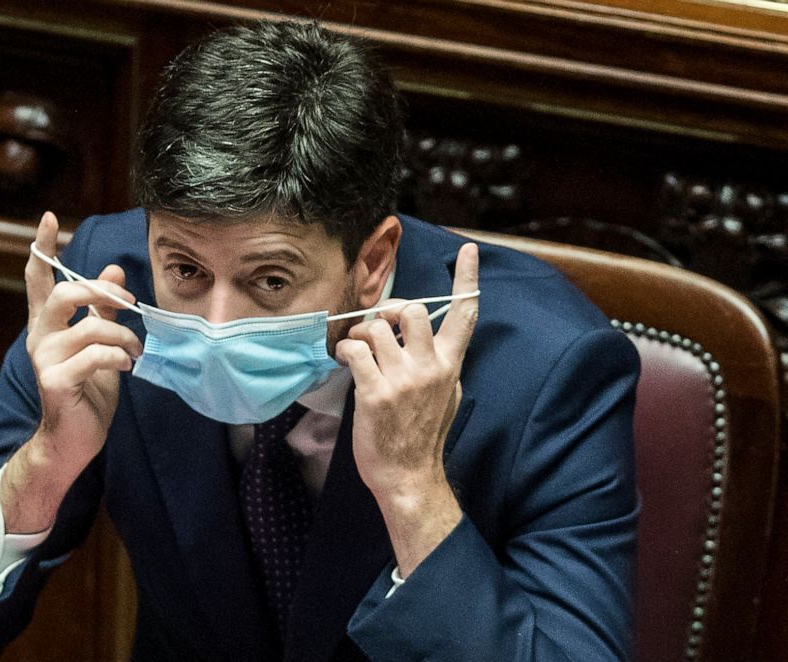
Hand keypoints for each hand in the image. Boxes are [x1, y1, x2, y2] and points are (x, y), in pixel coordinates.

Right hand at [1, 212, 140, 532]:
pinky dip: (117, 357)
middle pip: (63, 295)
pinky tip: (125, 366)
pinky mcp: (56, 382)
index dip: (42, 248)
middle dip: (101, 293)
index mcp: (49, 325)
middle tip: (127, 303)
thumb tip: (112, 269)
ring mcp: (45, 361)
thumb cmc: (87, 390)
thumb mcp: (100, 344)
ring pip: (89, 328)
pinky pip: (94, 356)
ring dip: (122, 336)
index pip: (38, 279)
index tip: (48, 218)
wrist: (73, 439)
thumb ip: (103, 310)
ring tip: (135, 350)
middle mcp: (41, 338)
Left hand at [336, 243, 478, 572]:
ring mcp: (403, 380)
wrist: (408, 476)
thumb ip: (441, 363)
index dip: (466, 279)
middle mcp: (430, 367)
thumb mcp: (446, 395)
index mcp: (450, 365)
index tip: (467, 250)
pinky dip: (345, 351)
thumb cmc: (423, 435)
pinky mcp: (375, 393)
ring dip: (361, 332)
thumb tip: (433, 340)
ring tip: (357, 350)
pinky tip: (345, 362)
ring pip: (378, 326)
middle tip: (378, 325)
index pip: (464, 315)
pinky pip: (355, 351)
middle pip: (413, 309)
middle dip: (390, 308)